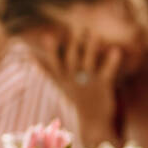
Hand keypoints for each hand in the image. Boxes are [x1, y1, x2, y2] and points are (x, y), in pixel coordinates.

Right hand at [29, 27, 121, 144]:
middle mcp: (74, 80)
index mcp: (63, 79)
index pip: (54, 64)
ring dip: (91, 48)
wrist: (94, 120)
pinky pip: (107, 72)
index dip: (50, 51)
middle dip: (74, 44)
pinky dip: (112, 62)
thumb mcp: (60, 83)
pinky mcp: (103, 86)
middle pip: (72, 60)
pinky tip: (116, 50)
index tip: (47, 37)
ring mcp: (88, 83)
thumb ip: (48, 69)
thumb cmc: (78, 97)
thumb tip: (31, 56)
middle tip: (77, 27)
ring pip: (88, 63)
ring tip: (95, 33)